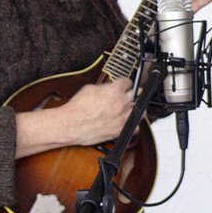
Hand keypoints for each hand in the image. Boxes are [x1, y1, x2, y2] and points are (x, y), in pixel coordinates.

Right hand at [15, 78, 135, 157]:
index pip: (128, 82)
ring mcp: (122, 117)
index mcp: (115, 90)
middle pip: (137, 94)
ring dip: (136, 108)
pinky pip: (135, 127)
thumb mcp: (90, 88)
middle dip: (133, 93)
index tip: (124, 84)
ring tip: (131, 108)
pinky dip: (133, 125)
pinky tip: (128, 122)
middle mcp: (121, 103)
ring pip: (141, 110)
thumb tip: (109, 87)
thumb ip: (105, 87)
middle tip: (129, 94)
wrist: (70, 124)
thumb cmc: (77, 107)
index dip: (125, 83)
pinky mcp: (119, 130)